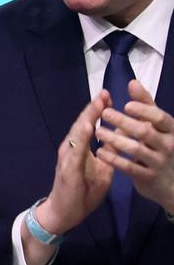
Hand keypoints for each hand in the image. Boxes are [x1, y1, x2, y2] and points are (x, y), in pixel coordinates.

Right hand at [22, 93, 113, 264]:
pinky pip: (75, 150)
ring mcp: (67, 158)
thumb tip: (123, 136)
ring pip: (77, 133)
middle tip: (104, 92)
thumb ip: (110, 152)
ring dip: (87, 117)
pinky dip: (81, 137)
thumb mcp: (103, 169)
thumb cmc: (81, 193)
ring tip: (97, 103)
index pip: (89, 125)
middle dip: (93, 108)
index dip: (98, 111)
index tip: (109, 96)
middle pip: (82, 124)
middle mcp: (71, 150)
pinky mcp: (67, 169)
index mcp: (80, 150)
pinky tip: (87, 126)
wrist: (63, 214)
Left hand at [95, 78, 173, 210]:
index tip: (126, 104)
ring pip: (135, 149)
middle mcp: (168, 145)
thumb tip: (132, 82)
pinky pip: (128, 167)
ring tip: (98, 131)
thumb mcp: (158, 126)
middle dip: (124, 122)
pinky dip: (114, 159)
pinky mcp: (147, 177)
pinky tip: (100, 152)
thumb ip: (146, 105)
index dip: (144, 110)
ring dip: (115, 139)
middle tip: (105, 113)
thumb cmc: (162, 146)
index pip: (160, 117)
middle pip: (145, 132)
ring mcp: (158, 162)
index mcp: (172, 130)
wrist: (171, 182)